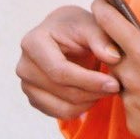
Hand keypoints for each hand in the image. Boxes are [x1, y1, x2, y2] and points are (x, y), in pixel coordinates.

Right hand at [17, 4, 121, 119]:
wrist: (63, 36)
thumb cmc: (76, 29)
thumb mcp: (90, 25)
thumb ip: (102, 38)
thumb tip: (112, 57)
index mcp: (32, 43)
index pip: (60, 71)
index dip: (89, 81)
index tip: (114, 84)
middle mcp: (24, 66)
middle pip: (63, 91)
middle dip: (93, 92)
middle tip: (115, 86)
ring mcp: (26, 84)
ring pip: (63, 107)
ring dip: (89, 102)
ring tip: (104, 88)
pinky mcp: (34, 99)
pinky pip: (61, 114)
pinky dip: (81, 109)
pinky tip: (91, 93)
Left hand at [93, 0, 139, 138]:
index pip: (109, 23)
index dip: (103, 9)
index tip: (100, 3)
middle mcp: (131, 76)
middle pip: (113, 55)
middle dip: (123, 51)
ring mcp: (131, 102)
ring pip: (122, 83)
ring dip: (134, 79)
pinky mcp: (135, 124)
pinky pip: (132, 109)